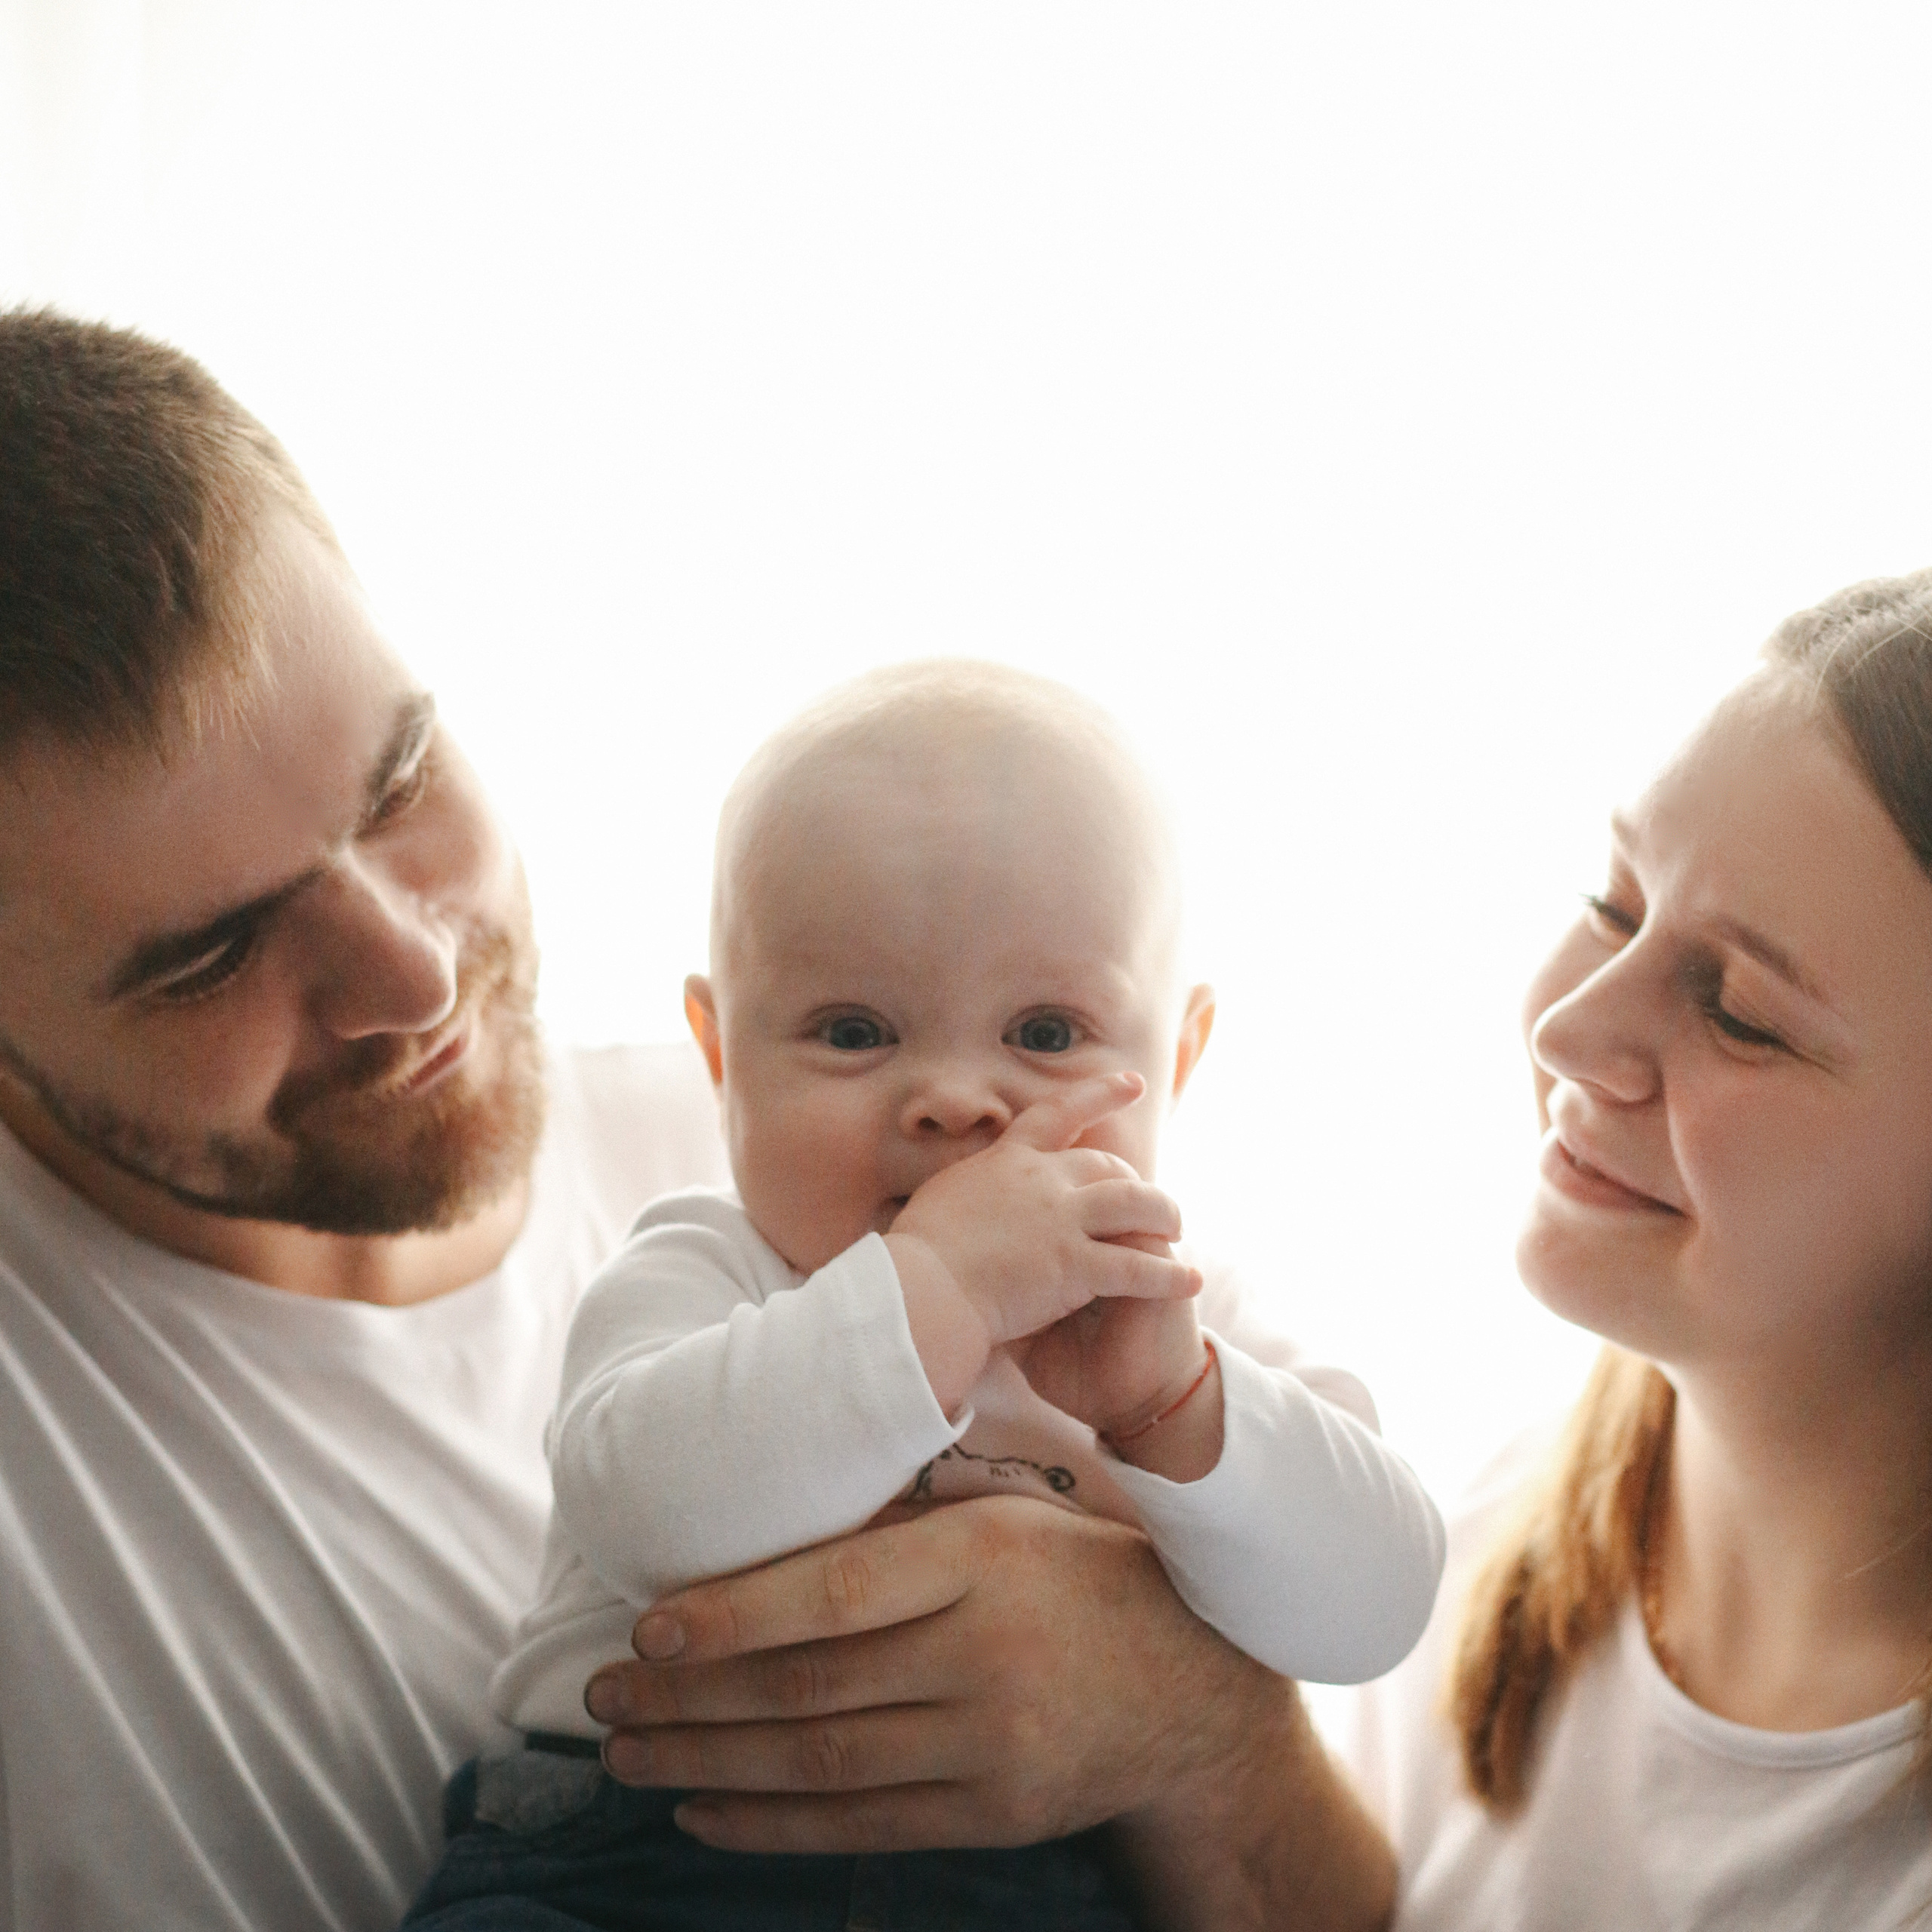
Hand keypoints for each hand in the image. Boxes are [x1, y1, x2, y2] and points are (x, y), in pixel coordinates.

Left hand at [583, 1498, 1395, 1930]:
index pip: (834, 1592)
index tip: (646, 1624)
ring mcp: (991, 1746)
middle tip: (602, 1696)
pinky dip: (769, 1824)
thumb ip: (899, 1531)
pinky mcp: (992, 1815)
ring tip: (628, 1754)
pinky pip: (860, 1827)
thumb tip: (759, 1543)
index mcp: (983, 1557)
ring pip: (819, 1763)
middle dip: (688, 1696)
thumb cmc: (1075, 1577)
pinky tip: (703, 1809)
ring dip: (706, 1762)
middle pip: (808, 1686)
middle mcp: (986, 1653)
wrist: (1190, 1688)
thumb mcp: (1001, 1520)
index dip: (731, 1615)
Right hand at [886, 1072, 1200, 1411]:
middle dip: (1135, 1183)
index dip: (1099, 1095)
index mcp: (1007, 1161)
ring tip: (1177, 1230)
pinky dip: (1167, 1275)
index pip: (1058, 1114)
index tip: (1133, 1083)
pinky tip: (1188, 1281)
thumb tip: (961, 1196)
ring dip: (1163, 1217)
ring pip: (1136, 1206)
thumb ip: (967, 1193)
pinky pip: (1136, 1267)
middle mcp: (1043, 1181)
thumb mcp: (939, 1202)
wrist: (920, 1287)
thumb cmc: (915, 1253)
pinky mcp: (1075, 1265)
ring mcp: (1062, 1220)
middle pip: (1109, 1167)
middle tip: (1151, 1201)